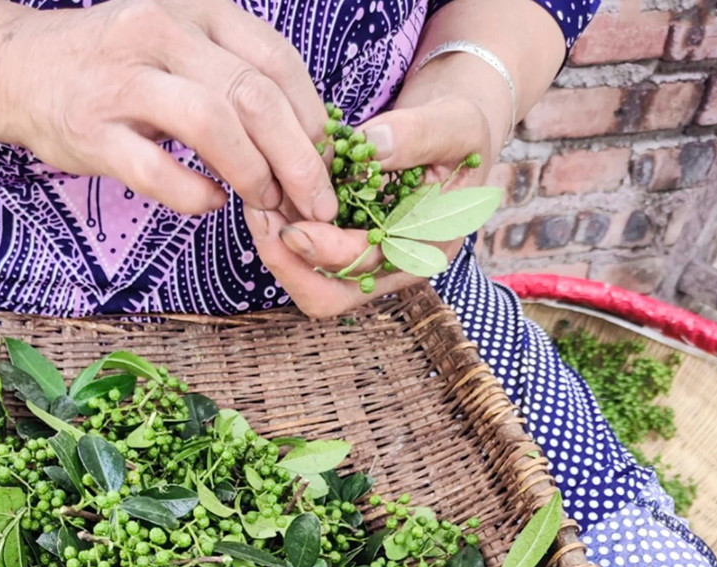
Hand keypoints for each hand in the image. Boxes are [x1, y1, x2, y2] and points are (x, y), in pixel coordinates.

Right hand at [0, 0, 335, 218]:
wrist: (22, 69)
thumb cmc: (119, 67)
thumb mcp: (182, 45)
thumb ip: (236, 76)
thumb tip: (306, 138)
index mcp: (197, 9)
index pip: (276, 60)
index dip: (313, 120)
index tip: (327, 165)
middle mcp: (162, 33)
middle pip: (253, 94)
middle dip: (298, 159)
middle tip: (316, 204)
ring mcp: (123, 82)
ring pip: (211, 124)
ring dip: (253, 174)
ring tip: (266, 204)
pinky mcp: (92, 131)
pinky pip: (156, 170)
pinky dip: (194, 195)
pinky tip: (210, 203)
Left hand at [245, 95, 496, 317]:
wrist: (450, 131)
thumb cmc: (461, 129)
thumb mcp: (456, 122)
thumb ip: (418, 134)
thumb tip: (371, 147)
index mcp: (426, 250)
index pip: (367, 268)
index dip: (327, 251)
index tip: (293, 225)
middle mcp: (391, 267)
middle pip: (329, 294)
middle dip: (290, 263)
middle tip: (261, 219)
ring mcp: (363, 261)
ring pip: (309, 283)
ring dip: (278, 251)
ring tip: (255, 206)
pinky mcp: (341, 245)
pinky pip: (303, 257)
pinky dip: (280, 232)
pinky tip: (264, 199)